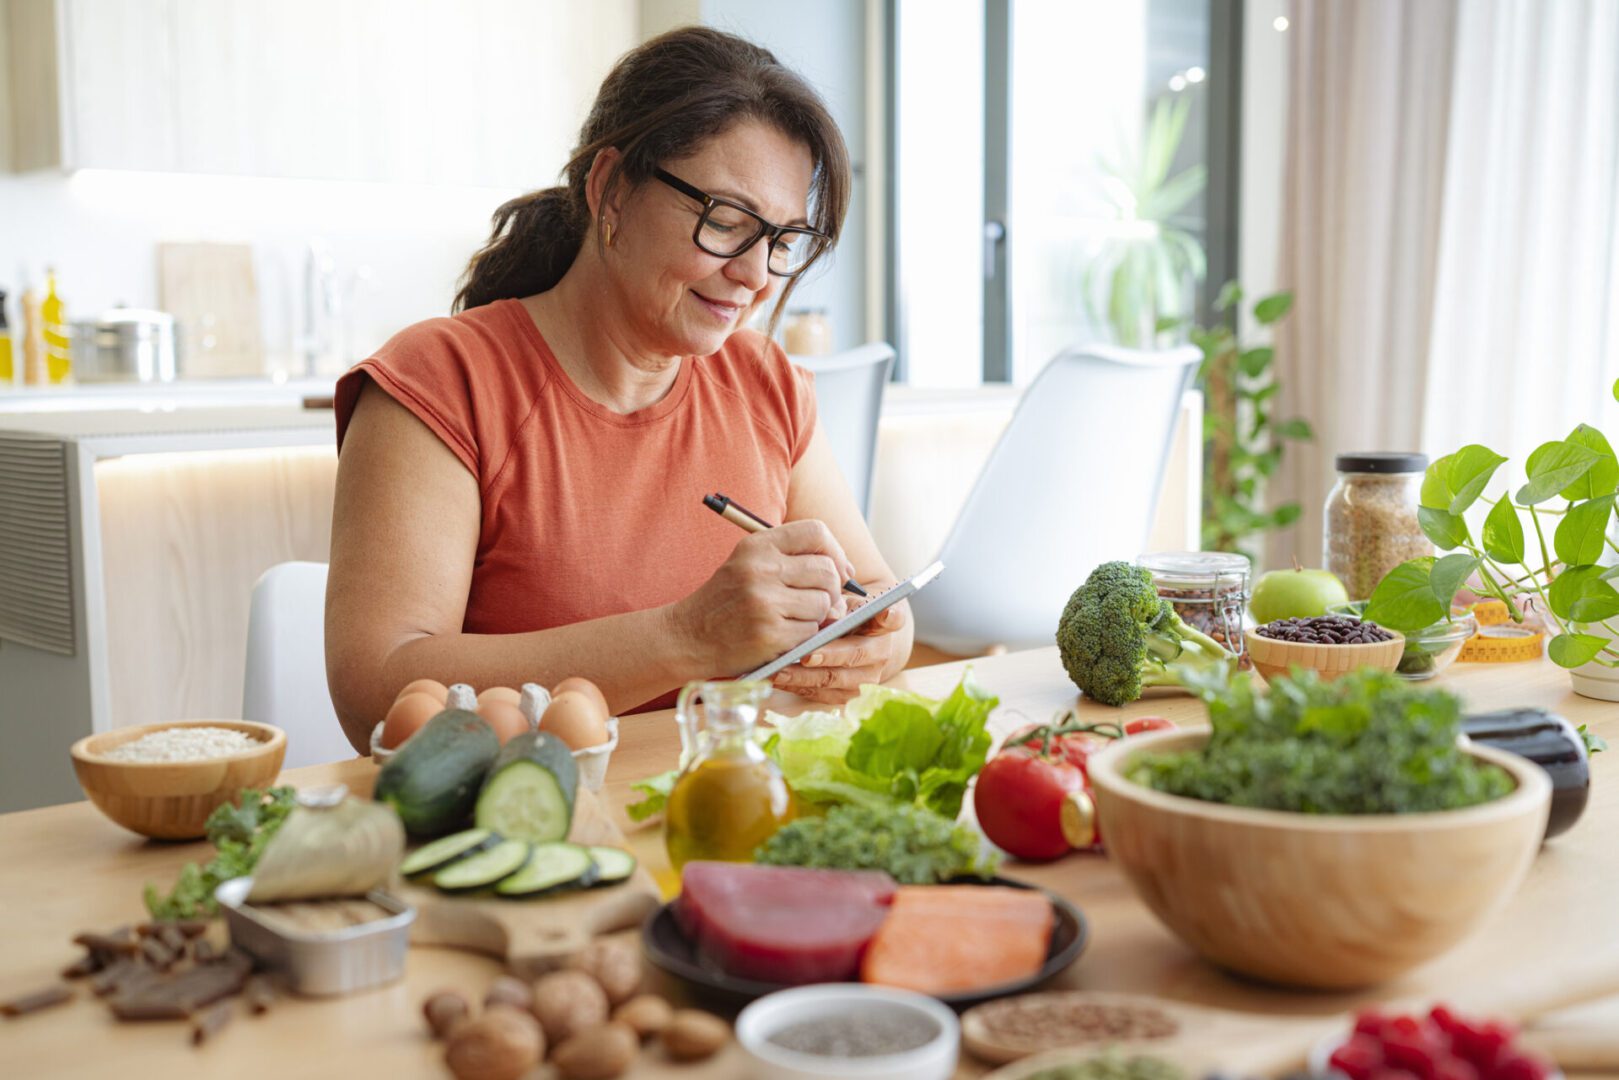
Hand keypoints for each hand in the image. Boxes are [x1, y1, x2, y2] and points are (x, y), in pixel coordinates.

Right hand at [672, 519, 856, 673]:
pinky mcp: (770, 633)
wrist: (689, 636)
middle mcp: (761, 568)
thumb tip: (847, 573)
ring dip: (818, 616)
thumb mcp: (751, 565)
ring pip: (823, 603)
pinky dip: (805, 637)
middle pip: (827, 570)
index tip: (840, 570)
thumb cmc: (728, 601)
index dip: (835, 551)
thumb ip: (794, 561)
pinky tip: (783, 636)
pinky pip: (812, 631)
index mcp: (758, 545)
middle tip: (819, 602)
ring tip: (793, 619)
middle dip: (832, 590)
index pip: (816, 532)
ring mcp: (765, 601)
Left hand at [770, 579, 910, 704]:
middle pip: (856, 654)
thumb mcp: (846, 601)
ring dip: (806, 677)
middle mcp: (880, 652)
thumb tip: (827, 615)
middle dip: (828, 655)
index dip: (889, 616)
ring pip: (836, 680)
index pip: (893, 617)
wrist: (855, 638)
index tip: (884, 613)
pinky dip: (800, 688)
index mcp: (884, 623)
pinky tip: (780, 680)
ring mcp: (867, 677)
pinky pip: (823, 695)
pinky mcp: (849, 694)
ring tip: (779, 671)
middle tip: (805, 654)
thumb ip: (838, 604)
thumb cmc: (846, 613)